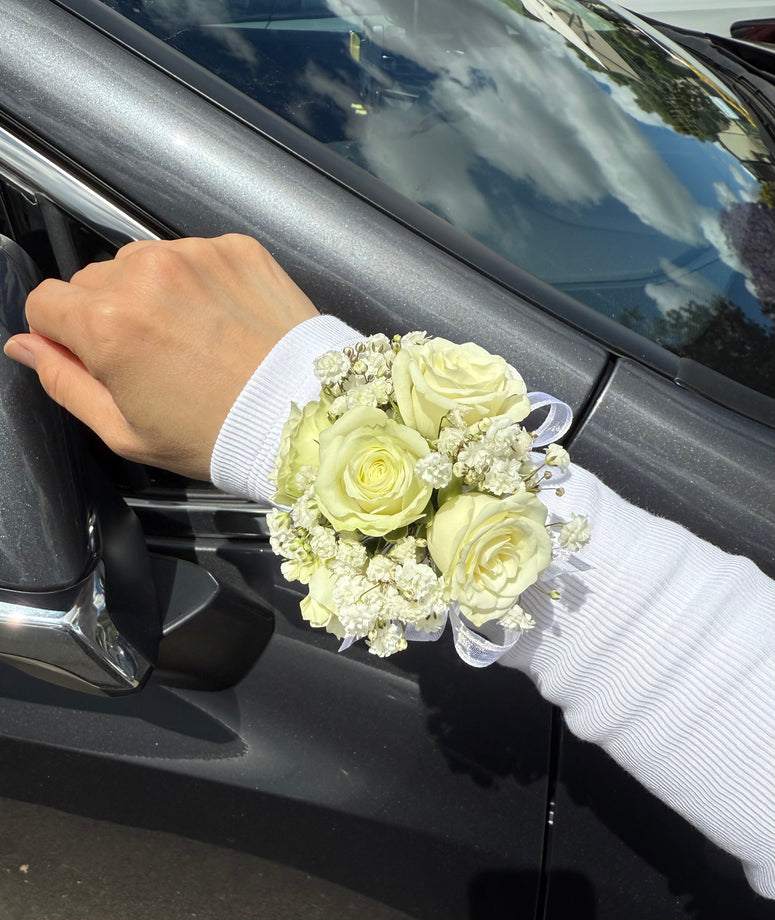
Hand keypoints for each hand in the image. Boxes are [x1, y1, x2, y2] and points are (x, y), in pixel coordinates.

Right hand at [3, 234, 318, 478]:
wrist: (303, 416)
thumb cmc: (217, 433)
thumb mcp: (125, 430)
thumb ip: (64, 382)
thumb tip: (23, 346)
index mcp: (107, 323)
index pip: (44, 303)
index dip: (62, 335)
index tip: (92, 355)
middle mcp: (146, 273)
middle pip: (93, 280)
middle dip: (108, 314)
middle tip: (153, 356)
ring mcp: (195, 254)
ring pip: (141, 262)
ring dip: (152, 292)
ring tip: (192, 337)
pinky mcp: (236, 248)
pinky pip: (193, 255)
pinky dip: (198, 281)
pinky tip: (222, 320)